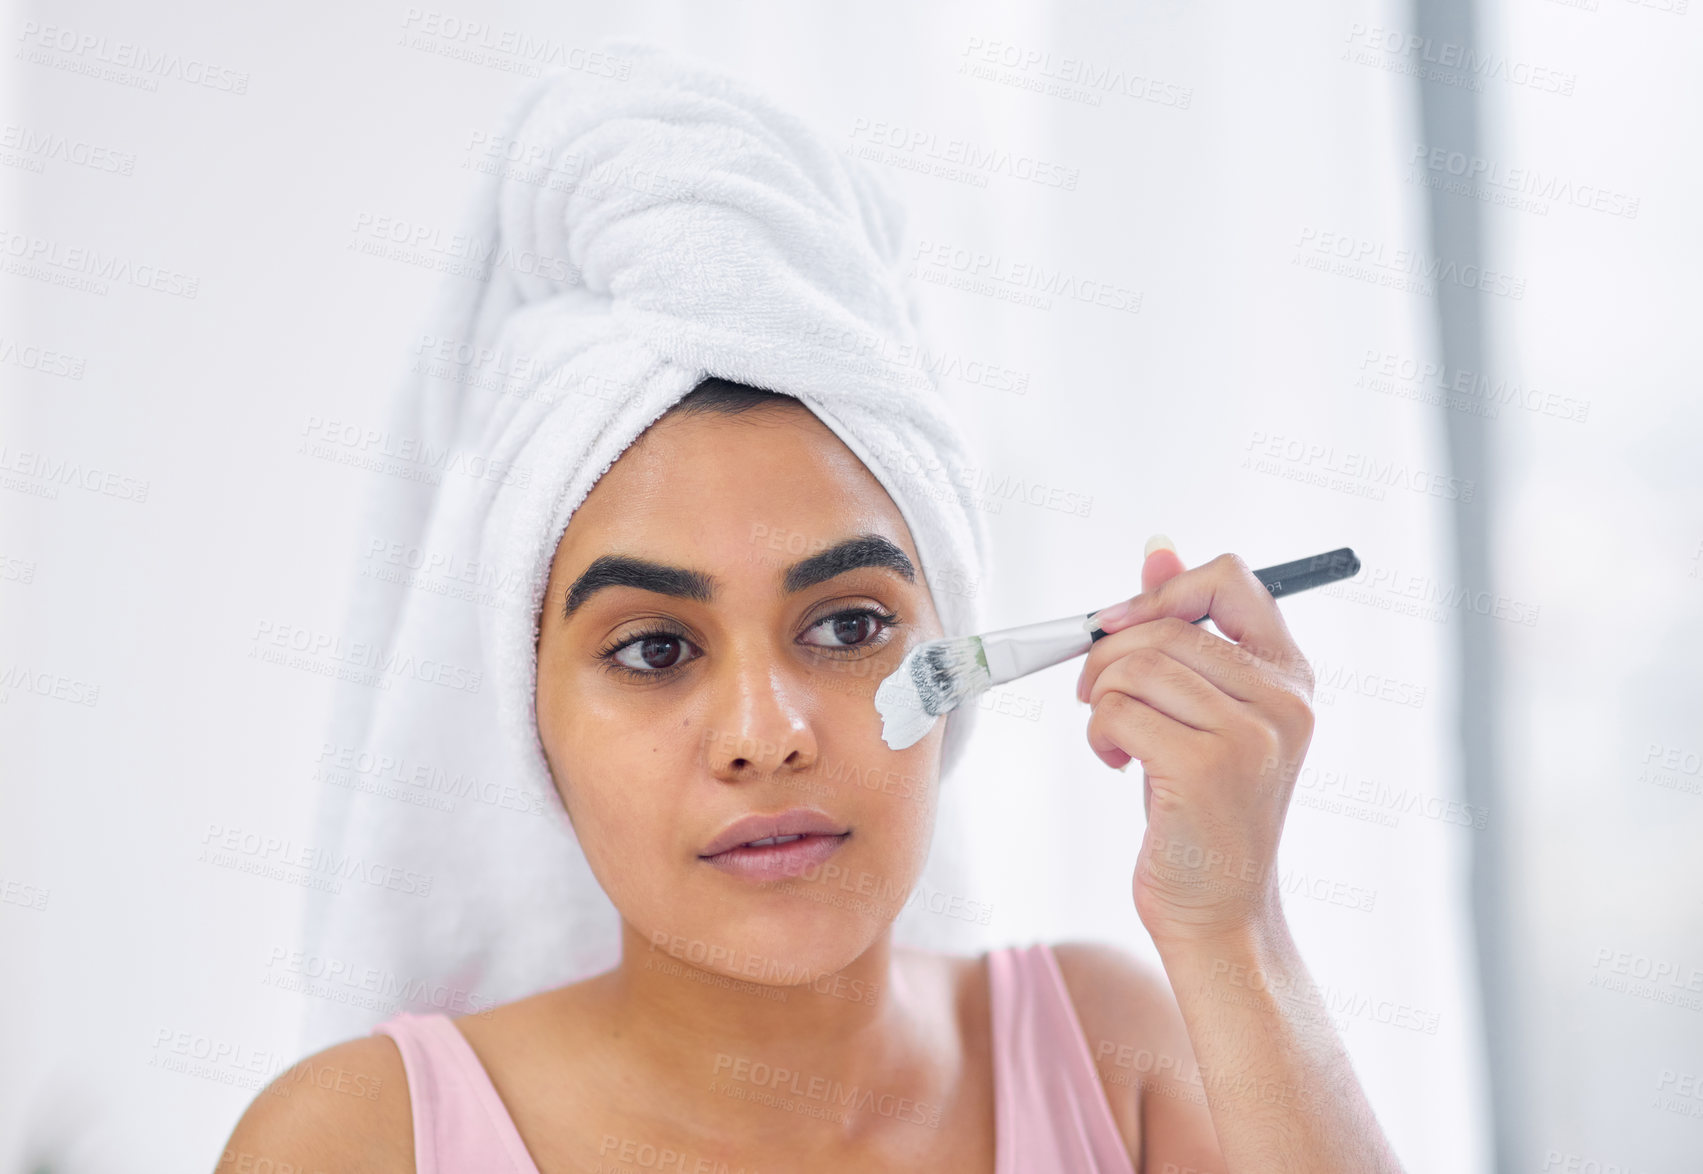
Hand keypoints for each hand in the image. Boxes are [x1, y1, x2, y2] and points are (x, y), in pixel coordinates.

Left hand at [1074, 539, 1316, 949]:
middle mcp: (1283, 700)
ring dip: (1100, 698)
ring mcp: (1250, 735)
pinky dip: (1098, 734)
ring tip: (1111, 737)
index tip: (1124, 626)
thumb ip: (1185, 632)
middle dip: (1109, 653)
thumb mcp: (1199, 711)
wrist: (1220, 912)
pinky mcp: (1206, 769)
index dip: (1164, 590)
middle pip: (1166, 626)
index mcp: (1291, 676)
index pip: (1232, 579)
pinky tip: (1115, 764)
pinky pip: (1118, 712)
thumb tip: (1157, 547)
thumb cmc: (1201, 809)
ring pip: (1135, 666)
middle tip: (1096, 694)